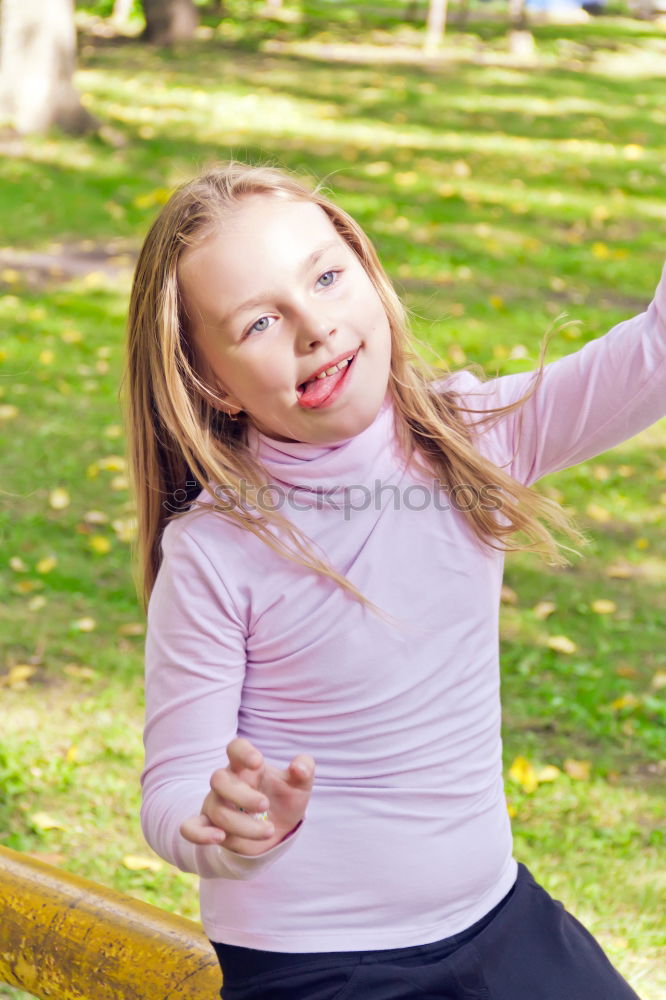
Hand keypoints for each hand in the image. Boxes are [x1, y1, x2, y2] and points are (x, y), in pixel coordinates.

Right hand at [180, 737, 314, 855]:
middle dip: (243, 795)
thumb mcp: (300, 785)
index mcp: (246, 766)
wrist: (276, 831)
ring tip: (269, 831)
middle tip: (265, 805)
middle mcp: (226, 782)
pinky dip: (200, 833)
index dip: (243, 752)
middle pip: (219, 779)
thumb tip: (299, 767)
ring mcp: (215, 804)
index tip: (258, 762)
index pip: (235, 748)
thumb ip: (304, 770)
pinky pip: (192, 828)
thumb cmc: (284, 800)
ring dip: (243, 824)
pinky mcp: (209, 826)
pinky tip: (219, 838)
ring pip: (217, 810)